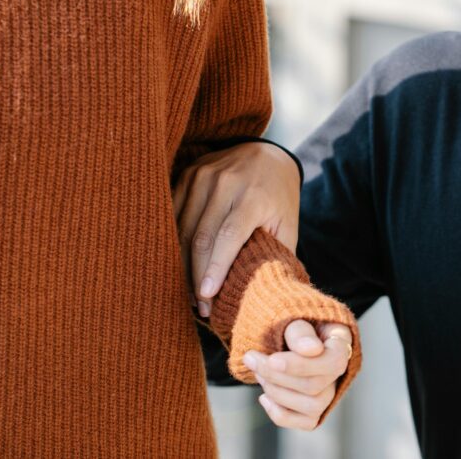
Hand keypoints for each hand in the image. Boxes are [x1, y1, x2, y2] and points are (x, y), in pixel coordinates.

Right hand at [174, 142, 299, 316]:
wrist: (267, 153)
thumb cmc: (279, 197)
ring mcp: (203, 176)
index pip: (229, 236)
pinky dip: (173, 242)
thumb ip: (275, 252)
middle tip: (201, 307)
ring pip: (182, 227)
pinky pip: (173, 213)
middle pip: (202, 235)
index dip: (216, 267)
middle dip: (197, 274)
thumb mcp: (287, 223)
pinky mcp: (188, 174)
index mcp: (254, 195)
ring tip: (190, 293)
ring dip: (182, 264)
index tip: (207, 295)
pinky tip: (179, 266)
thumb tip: (263, 292)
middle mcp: (226, 182)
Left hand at [242, 320, 352, 430]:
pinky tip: (264, 397)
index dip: (301, 365)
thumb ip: (300, 333)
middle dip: (276, 375)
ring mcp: (330, 394)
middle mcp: (340, 372)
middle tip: (251, 358)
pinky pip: (306, 423)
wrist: (281, 338)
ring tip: (258, 372)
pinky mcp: (317, 411)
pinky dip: (280, 413)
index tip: (272, 359)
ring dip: (276, 390)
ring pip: (311, 406)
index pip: (332, 362)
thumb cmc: (291, 326)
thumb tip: (312, 349)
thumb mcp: (293, 320)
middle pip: (314, 386)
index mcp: (340, 344)